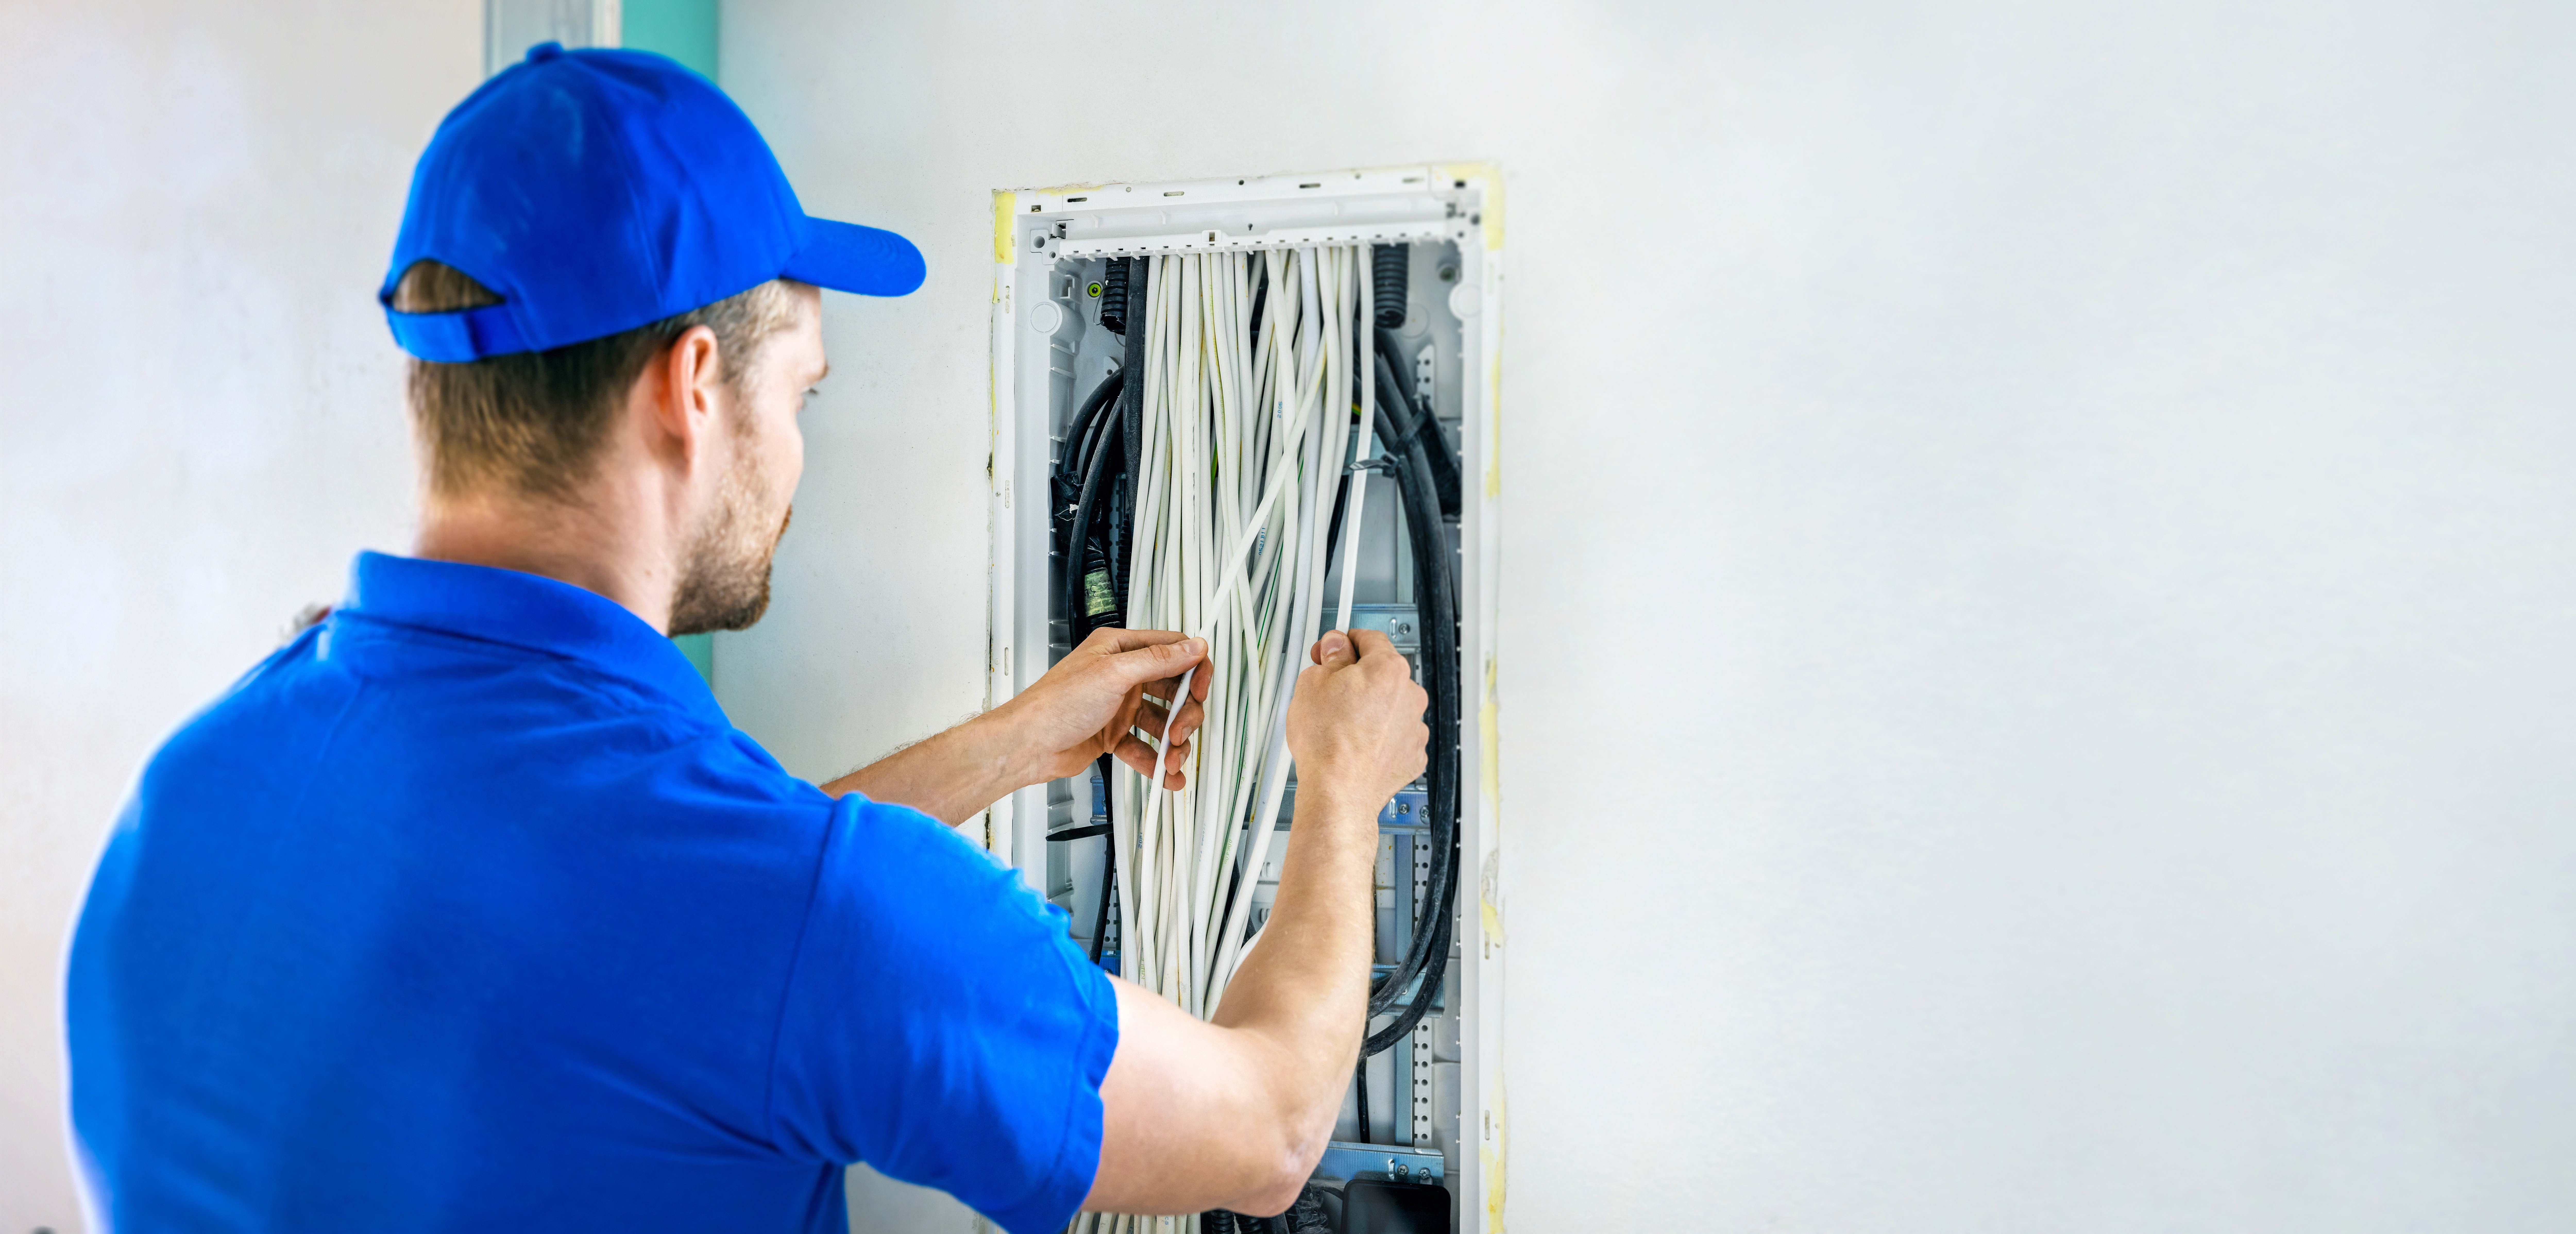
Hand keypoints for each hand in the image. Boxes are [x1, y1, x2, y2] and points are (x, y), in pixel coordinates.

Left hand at [996, 627, 1211, 790]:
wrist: (1027, 745)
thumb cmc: (1057, 703)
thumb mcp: (1113, 673)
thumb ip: (1158, 660)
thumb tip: (1194, 647)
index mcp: (1119, 649)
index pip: (1172, 650)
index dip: (1193, 670)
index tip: (1201, 691)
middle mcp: (1122, 674)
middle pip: (1173, 690)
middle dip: (1184, 715)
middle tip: (1180, 734)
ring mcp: (1118, 705)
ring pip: (1162, 722)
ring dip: (1173, 744)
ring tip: (1171, 762)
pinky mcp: (1113, 734)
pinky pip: (1144, 746)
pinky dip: (1155, 760)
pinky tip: (1165, 776)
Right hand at [1285, 629, 1428, 806]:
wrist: (1339, 793)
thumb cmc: (1327, 743)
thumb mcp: (1312, 684)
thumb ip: (1330, 658)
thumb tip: (1336, 649)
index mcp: (1388, 669)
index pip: (1370, 639)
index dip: (1344, 642)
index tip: (1333, 650)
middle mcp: (1409, 696)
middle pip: (1382, 674)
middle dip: (1357, 678)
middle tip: (1330, 692)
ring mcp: (1414, 727)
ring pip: (1389, 706)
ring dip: (1369, 709)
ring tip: (1340, 725)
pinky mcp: (1412, 754)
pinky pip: (1394, 735)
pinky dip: (1378, 736)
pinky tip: (1355, 744)